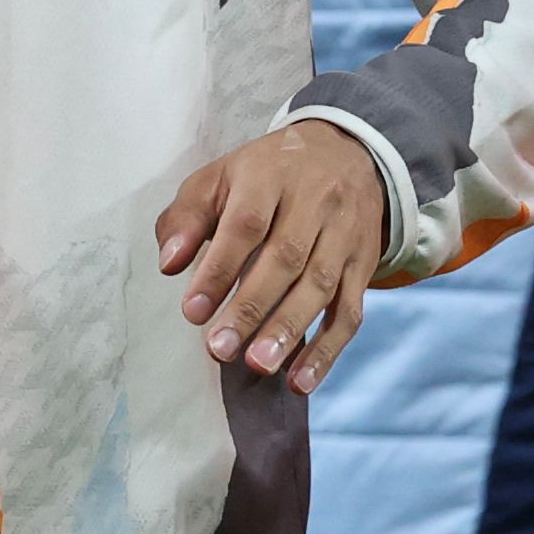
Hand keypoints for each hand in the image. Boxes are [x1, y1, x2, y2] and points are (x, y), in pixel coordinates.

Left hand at [154, 121, 388, 393]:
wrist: (347, 153)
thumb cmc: (266, 173)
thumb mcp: (219, 177)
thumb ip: (187, 217)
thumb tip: (168, 264)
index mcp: (269, 177)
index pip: (246, 225)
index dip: (219, 269)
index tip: (192, 311)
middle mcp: (314, 205)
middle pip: (286, 259)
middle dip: (252, 308)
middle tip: (219, 348)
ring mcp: (344, 237)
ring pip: (321, 287)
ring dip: (289, 331)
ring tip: (257, 365)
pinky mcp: (364, 266)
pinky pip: (350, 311)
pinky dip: (327, 350)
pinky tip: (299, 380)